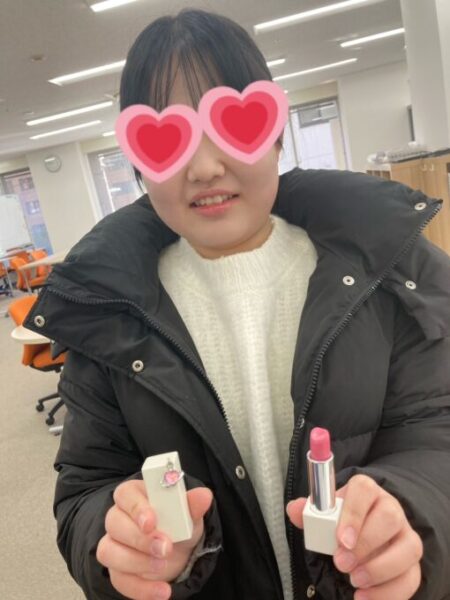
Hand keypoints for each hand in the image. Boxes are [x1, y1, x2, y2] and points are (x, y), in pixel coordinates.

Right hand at [96, 479, 212, 599]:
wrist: (179, 550)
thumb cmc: (178, 523)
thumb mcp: (189, 513)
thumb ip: (192, 504)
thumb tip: (204, 495)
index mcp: (134, 495)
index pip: (125, 494)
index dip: (136, 508)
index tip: (152, 522)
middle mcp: (118, 517)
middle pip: (114, 523)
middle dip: (140, 539)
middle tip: (165, 548)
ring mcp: (113, 544)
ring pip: (109, 552)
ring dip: (137, 562)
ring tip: (163, 567)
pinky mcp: (116, 570)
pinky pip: (119, 580)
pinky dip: (140, 588)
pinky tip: (162, 591)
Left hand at [286, 474, 422, 599]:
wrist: (366, 533)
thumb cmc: (343, 522)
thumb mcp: (326, 515)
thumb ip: (310, 513)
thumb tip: (294, 509)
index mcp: (367, 492)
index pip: (364, 490)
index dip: (354, 513)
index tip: (340, 539)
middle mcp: (392, 510)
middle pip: (389, 518)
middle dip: (365, 544)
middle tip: (341, 563)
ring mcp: (406, 536)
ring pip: (409, 548)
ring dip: (380, 569)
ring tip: (354, 582)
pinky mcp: (412, 564)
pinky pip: (412, 577)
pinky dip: (389, 592)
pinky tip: (364, 597)